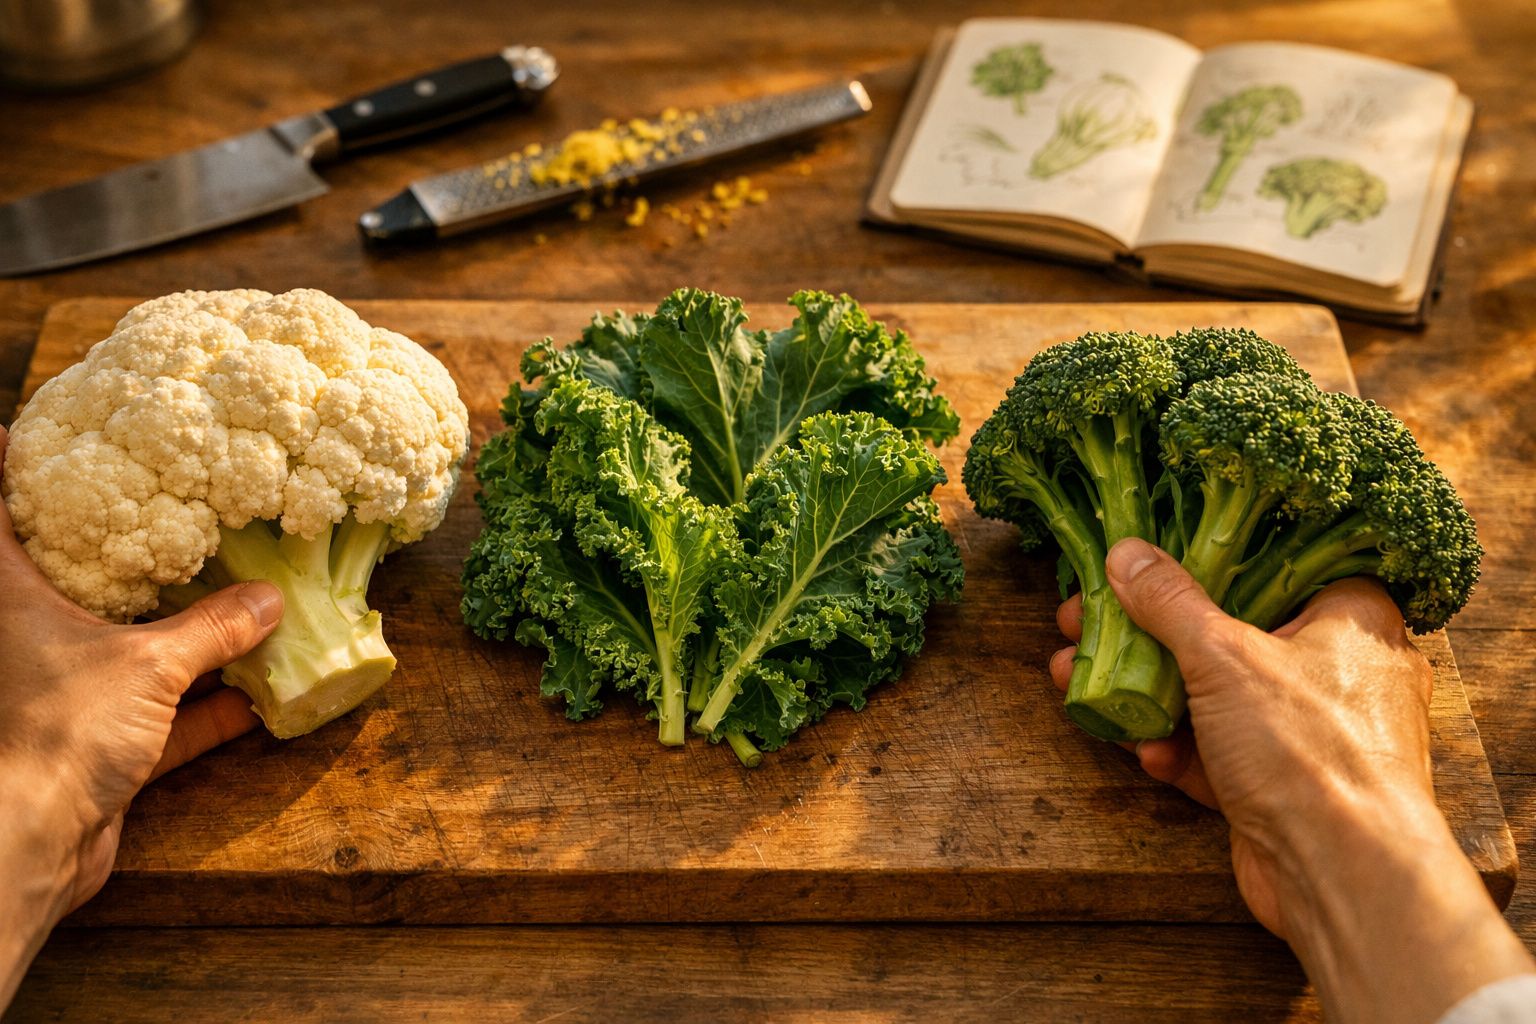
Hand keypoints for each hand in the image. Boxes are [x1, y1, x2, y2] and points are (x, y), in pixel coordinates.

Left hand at [0, 425, 280, 1003]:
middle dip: (116, 550)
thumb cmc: (61, 728)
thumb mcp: (150, 665)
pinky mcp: (92, 746)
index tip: (34, 431)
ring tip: (239, 597)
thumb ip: (213, 629)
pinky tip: (259, 699)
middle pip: (64, 576)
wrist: (31, 843)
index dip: (8, 466)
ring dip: (179, 635)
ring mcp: (60, 692)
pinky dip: (206, 710)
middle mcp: (27, 636)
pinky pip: (160, 715)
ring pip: (122, 647)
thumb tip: (271, 600)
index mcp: (12, 594)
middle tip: (168, 507)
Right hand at [1050, 537, 1533, 1022]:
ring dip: (1146, 692)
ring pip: (1214, 697)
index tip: (1137, 563)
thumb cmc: (1311, 748)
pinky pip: (1219, 753)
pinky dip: (1177, 748)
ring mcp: (1310, 733)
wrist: (1343, 875)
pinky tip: (1141, 750)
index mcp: (1352, 616)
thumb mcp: (1224, 656)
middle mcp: (1340, 670)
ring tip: (1078, 677)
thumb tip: (1127, 553)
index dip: (1197, 561)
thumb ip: (1169, 603)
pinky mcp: (1284, 787)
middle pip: (1227, 633)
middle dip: (1147, 634)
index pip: (1272, 564)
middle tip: (1084, 622)